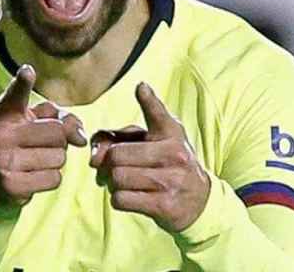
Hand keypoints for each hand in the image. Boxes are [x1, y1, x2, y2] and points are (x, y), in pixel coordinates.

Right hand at [0, 64, 87, 207]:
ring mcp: (3, 161)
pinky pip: (54, 179)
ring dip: (55, 161)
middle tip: (42, 145)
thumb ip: (61, 117)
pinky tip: (34, 175)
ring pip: (59, 158)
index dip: (22, 82)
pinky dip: (51, 178)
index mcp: (4, 113)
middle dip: (59, 141)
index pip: (15, 95)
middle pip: (57, 133)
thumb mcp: (34, 121)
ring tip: (36, 160)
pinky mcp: (11, 185)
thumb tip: (82, 138)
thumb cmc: (20, 141)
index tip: (28, 71)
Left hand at [90, 82, 209, 231]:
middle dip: (107, 164)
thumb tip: (93, 153)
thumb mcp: (155, 142)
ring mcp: (171, 181)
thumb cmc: (168, 164)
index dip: (148, 99)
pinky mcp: (165, 206)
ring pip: (117, 178)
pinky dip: (118, 199)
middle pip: (117, 156)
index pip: (157, 114)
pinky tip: (130, 196)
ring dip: (112, 183)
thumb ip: (120, 136)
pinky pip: (121, 199)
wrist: (200, 201)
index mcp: (171, 134)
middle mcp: (174, 155)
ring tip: (123, 183)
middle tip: (112, 168)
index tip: (141, 87)